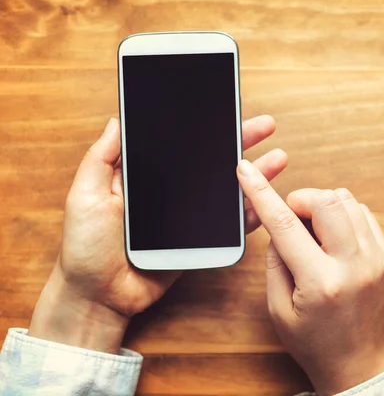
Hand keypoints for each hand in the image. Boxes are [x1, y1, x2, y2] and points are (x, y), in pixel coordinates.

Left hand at [29, 116, 286, 353]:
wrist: (100, 296)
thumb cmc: (86, 247)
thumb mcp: (86, 196)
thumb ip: (101, 159)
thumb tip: (118, 120)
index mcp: (145, 176)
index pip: (181, 145)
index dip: (204, 127)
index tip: (225, 109)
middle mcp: (171, 191)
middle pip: (211, 161)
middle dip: (240, 142)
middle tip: (265, 126)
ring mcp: (188, 216)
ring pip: (226, 189)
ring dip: (254, 174)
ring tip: (277, 159)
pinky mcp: (199, 239)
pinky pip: (228, 224)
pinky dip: (250, 213)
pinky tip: (266, 200)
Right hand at [237, 160, 383, 394]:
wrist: (356, 364)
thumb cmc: (313, 341)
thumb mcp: (278, 307)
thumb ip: (275, 260)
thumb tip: (280, 223)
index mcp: (321, 282)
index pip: (285, 224)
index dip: (261, 192)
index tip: (247, 170)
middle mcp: (354, 266)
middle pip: (326, 200)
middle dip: (300, 198)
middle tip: (291, 218)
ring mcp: (377, 259)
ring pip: (348, 201)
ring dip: (323, 205)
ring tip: (313, 232)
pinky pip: (363, 213)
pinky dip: (343, 214)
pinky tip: (333, 236)